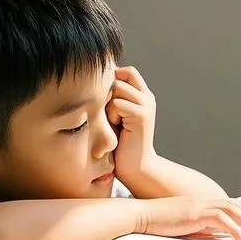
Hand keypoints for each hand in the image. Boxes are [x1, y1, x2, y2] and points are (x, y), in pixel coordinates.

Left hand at [107, 66, 156, 185]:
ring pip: (118, 88)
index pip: (127, 71)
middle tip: (107, 112)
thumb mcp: (113, 115)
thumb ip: (111, 98)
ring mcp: (147, 105)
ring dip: (108, 104)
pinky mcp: (142, 116)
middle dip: (107, 92)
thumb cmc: (119, 144)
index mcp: (142, 96)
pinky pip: (118, 103)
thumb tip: (93, 80)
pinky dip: (111, 115)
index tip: (102, 98)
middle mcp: (147, 98)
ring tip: (112, 121)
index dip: (112, 78)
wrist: (135, 167)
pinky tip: (116, 127)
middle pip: (121, 76)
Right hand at [135, 196, 240, 239]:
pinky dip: (233, 228)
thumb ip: (197, 226)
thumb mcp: (181, 223)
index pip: (224, 203)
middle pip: (231, 204)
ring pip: (230, 209)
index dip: (239, 210)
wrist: (140, 215)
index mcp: (197, 201)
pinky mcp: (194, 213)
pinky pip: (220, 220)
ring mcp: (197, 205)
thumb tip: (214, 235)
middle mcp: (200, 199)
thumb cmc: (155, 221)